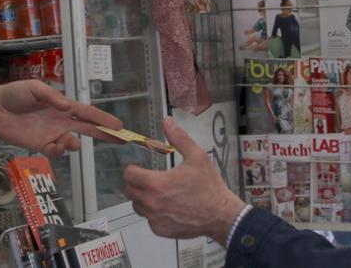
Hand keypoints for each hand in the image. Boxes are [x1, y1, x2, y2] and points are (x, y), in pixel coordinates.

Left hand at [0, 80, 122, 157]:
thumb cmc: (14, 94)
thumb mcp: (34, 88)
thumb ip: (52, 97)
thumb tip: (69, 107)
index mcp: (62, 106)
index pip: (87, 113)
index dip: (103, 119)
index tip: (119, 126)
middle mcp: (60, 120)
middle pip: (87, 128)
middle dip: (104, 134)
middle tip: (120, 140)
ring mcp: (51, 134)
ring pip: (72, 142)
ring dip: (74, 144)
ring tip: (69, 142)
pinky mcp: (40, 145)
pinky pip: (55, 152)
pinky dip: (58, 151)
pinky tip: (54, 146)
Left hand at [124, 117, 244, 242]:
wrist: (221, 215)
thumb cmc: (209, 187)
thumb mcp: (196, 156)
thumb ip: (178, 138)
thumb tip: (167, 121)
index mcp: (157, 183)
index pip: (128, 175)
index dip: (133, 169)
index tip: (140, 169)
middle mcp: (152, 202)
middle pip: (129, 191)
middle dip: (136, 183)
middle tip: (150, 180)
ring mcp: (155, 218)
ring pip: (137, 206)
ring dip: (143, 199)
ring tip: (160, 194)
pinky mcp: (160, 230)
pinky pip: (148, 219)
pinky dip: (154, 213)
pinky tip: (168, 207)